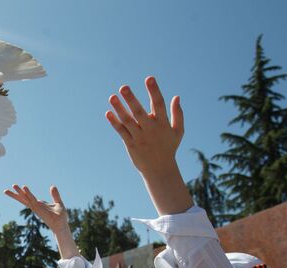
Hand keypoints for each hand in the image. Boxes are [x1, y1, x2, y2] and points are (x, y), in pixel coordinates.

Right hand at [4, 185, 68, 232]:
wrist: (62, 225)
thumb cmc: (60, 217)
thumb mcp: (58, 203)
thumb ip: (55, 195)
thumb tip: (52, 186)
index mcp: (39, 204)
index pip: (28, 198)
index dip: (21, 193)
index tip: (14, 189)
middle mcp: (35, 206)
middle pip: (23, 199)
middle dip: (14, 194)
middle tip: (5, 190)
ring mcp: (36, 207)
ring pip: (26, 198)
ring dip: (20, 192)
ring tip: (13, 185)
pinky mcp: (39, 208)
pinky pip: (32, 199)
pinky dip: (28, 193)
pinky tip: (24, 187)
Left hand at [105, 76, 192, 214]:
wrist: (159, 169)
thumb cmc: (169, 147)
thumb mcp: (178, 131)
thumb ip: (178, 114)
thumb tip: (176, 96)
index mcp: (163, 124)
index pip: (159, 104)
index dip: (154, 91)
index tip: (149, 78)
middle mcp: (150, 129)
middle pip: (139, 112)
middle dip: (131, 99)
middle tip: (123, 87)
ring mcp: (139, 137)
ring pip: (127, 121)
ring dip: (119, 109)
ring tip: (112, 97)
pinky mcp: (130, 144)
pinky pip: (121, 131)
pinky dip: (114, 122)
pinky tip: (108, 113)